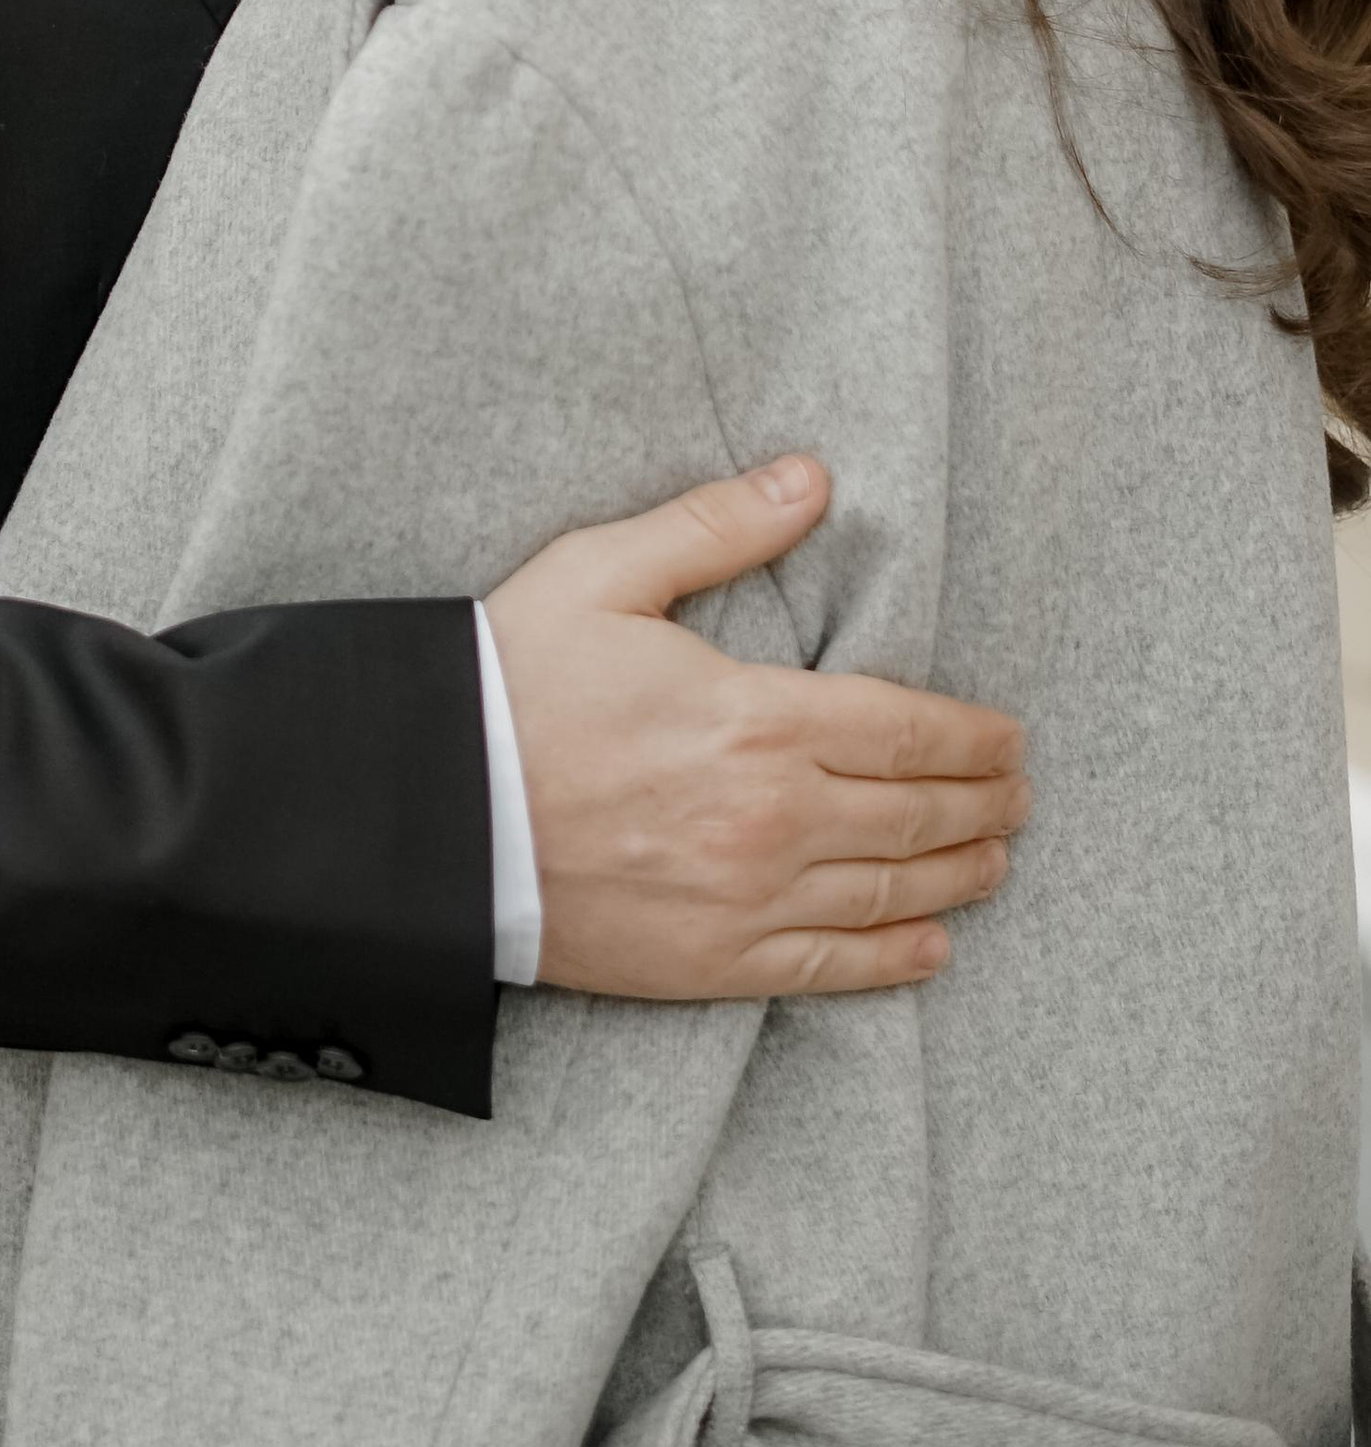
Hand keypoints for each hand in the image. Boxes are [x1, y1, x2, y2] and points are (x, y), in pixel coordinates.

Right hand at [485, 459, 1028, 997]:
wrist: (427, 815)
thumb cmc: (507, 684)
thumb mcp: (601, 574)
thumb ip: (715, 526)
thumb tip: (812, 478)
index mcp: (757, 717)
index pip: (907, 728)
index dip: (972, 736)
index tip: (1007, 736)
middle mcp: (773, 816)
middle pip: (917, 813)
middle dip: (983, 802)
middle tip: (1018, 794)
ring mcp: (746, 898)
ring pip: (889, 891)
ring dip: (958, 875)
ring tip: (994, 859)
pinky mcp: (711, 962)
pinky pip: (830, 968)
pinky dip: (894, 960)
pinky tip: (931, 950)